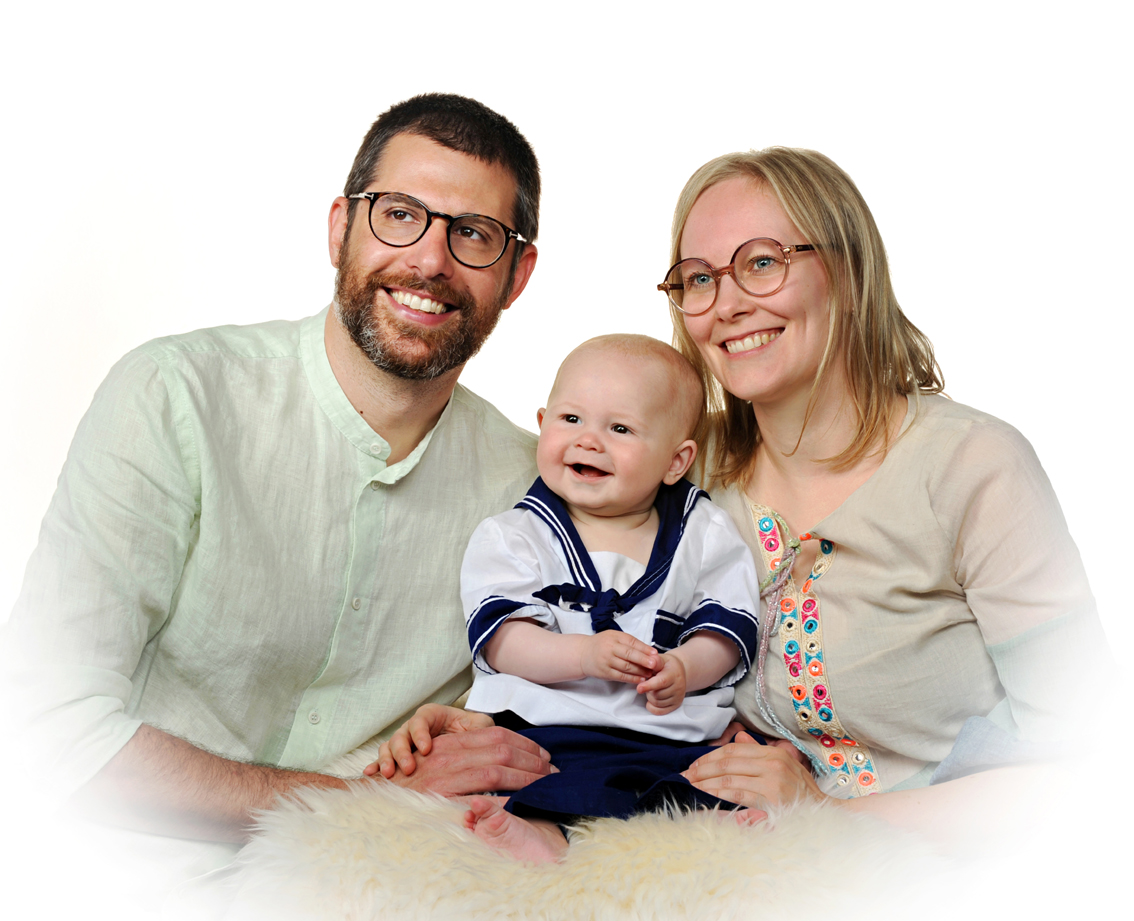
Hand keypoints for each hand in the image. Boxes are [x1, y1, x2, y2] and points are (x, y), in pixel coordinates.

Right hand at [364, 704, 494, 778]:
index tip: (426, 749)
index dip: (420, 734)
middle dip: (402, 752)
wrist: (462, 741)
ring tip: (390, 774)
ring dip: (387, 760)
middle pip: (400, 735)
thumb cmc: (470, 731)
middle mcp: (413, 728)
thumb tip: (488, 735)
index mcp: (431, 716)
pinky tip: (370, 774)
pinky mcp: (397, 758)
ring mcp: (403, 743)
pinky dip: (375, 766)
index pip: (420, 720)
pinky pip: (381, 761)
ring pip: (388, 747)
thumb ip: (480, 727)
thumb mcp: (478, 726)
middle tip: (409, 767)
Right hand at [382, 724, 555, 796]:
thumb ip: (465, 761)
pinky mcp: (442, 793)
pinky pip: (481, 790)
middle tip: (555, 771)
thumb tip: (497, 763)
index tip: (545, 755)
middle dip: (534, 759)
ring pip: (498, 768)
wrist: (374, 797)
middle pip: (503, 748)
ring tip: (546, 784)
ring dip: (527, 776)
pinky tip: (522, 800)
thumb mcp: (439, 766)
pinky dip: (504, 794)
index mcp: (454, 743)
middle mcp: (452, 752)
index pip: (498, 736)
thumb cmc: (408, 785)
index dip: (526, 743)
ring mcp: (447, 772)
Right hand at [579, 630, 658, 682]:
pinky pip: (621, 676)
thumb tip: (649, 650)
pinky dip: (632, 679)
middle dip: (644, 660)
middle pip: (630, 654)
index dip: (644, 648)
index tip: (655, 653)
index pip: (632, 642)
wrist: (583, 654)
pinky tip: (641, 680)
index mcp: (614, 637)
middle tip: (655, 664)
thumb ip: (629, 642)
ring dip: (640, 671)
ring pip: (627, 667)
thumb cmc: (602, 644)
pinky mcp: (605, 673)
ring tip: (651, 673)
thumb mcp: (614, 637)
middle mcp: (610, 648)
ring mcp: (606, 661)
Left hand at [635, 652, 685, 714]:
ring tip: (653, 688)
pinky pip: (660, 711)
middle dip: (648, 689)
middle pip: (657, 694)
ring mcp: (678, 697)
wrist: (680, 671)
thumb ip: (655, 661)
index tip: (639, 688)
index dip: (649, 686)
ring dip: (650, 697)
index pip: (661, 682)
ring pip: (657, 703)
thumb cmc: (667, 665)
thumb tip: (650, 660)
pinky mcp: (676, 705)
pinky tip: (652, 699)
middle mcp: (678, 687)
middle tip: (649, 681)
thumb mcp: (662, 659)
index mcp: (674, 674)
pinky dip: (652, 707)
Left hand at [681, 731, 825, 809]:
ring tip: (691, 785)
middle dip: (702, 768)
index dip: (710, 756)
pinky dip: (718, 793)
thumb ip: (758, 751)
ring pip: (729, 777)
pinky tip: (707, 794)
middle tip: (686, 774)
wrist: (822, 811)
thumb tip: (739, 738)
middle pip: (727, 762)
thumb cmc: (799, 789)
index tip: (694, 764)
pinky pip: (737, 793)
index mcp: (772, 753)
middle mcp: (771, 763)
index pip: (733, 750)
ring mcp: (771, 781)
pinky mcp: (770, 799)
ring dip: (705, 781)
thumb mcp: (782, 764)